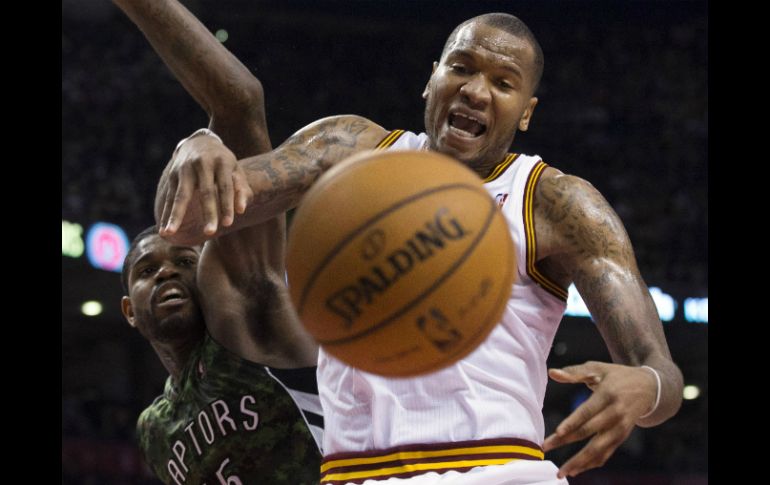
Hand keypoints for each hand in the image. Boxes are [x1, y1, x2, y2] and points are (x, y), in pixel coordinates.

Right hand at [158, 134, 252, 239]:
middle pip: (206, 191)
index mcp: (222, 162)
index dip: (227, 205)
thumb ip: (241, 189)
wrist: (199, 142)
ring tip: (169, 233)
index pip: (226, 186)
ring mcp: (184, 168)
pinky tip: (163, 229)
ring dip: (175, 215)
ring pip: (181, 195)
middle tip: (210, 233)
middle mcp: (202, 164)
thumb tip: (241, 210)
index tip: (228, 224)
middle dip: (208, 213)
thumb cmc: (223, 163)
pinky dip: (166, 213)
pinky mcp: (172, 174)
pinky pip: (169, 197)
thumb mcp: (236, 171)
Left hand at [542, 361, 656, 477]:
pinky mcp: (622, 437)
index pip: (587, 411)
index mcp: (608, 395)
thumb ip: (574, 372)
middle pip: (588, 431)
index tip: (558, 432)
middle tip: (545, 447)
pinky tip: (576, 469)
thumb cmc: (617, 376)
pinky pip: (606, 453)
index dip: (573, 422)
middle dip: (565, 441)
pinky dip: (592, 463)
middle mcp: (615, 413)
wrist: (649, 388)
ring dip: (580, 461)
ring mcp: (620, 428)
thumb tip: (552, 372)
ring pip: (599, 448)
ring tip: (562, 471)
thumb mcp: (598, 368)